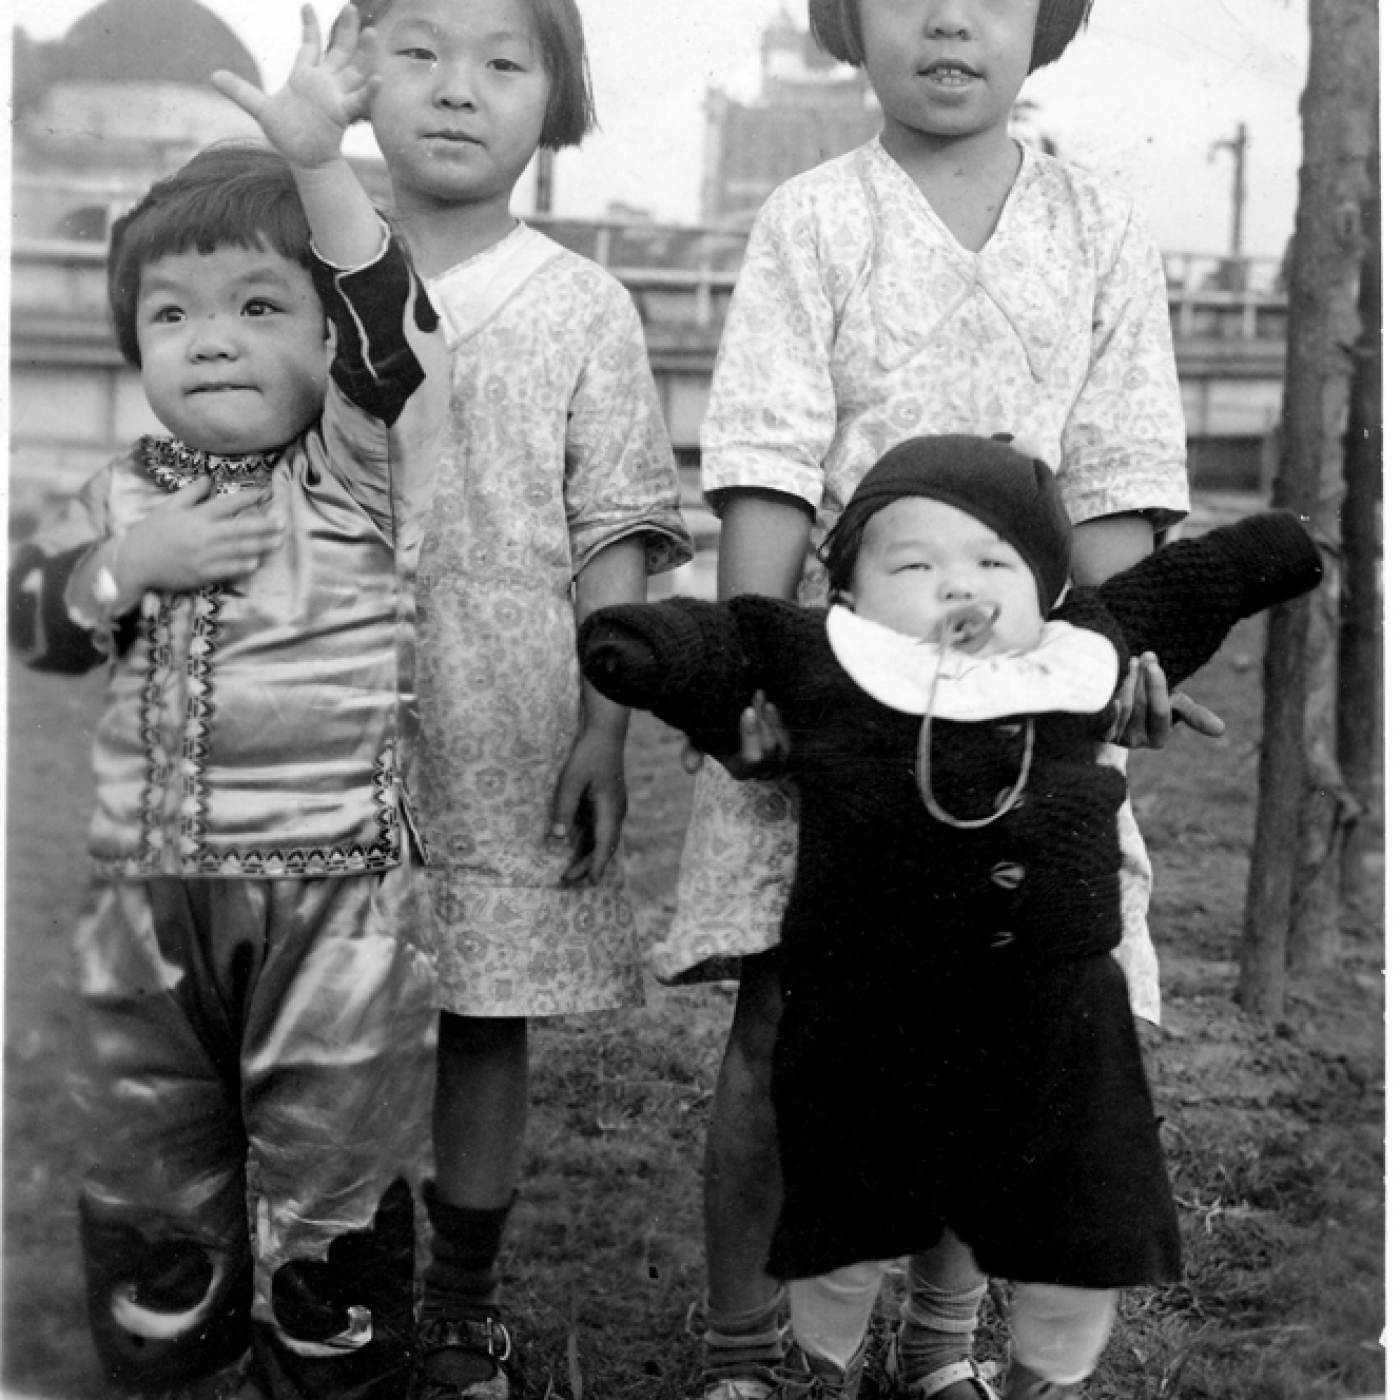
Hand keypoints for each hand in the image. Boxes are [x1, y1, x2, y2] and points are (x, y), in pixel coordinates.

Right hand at [120, 476, 284, 596]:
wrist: (134, 562)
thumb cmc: (151, 533)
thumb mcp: (168, 508)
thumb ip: (191, 494)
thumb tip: (209, 479)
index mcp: (195, 517)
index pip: (227, 504)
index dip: (248, 498)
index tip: (265, 494)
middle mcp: (202, 535)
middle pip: (239, 529)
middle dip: (263, 526)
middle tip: (282, 523)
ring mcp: (202, 556)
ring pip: (237, 550)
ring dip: (260, 546)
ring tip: (277, 542)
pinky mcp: (200, 574)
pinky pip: (225, 570)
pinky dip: (241, 566)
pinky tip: (255, 563)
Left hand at [211, 5, 374, 169]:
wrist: (304, 159)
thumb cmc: (287, 134)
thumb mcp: (260, 109)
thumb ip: (240, 91)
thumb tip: (213, 76)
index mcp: (305, 76)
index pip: (310, 45)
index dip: (309, 26)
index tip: (307, 5)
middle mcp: (325, 83)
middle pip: (339, 50)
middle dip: (345, 29)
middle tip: (351, 7)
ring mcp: (336, 96)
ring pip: (355, 69)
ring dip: (364, 52)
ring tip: (370, 32)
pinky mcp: (342, 114)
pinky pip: (359, 100)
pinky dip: (370, 90)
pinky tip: (378, 78)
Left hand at [550, 724, 628, 885]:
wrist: (604, 732)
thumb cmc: (588, 754)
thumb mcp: (571, 780)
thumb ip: (564, 809)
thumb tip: (557, 838)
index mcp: (610, 809)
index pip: (605, 845)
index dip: (596, 866)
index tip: (588, 883)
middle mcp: (616, 811)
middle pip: (604, 846)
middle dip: (588, 866)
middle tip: (567, 882)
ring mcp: (613, 807)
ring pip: (602, 839)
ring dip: (588, 855)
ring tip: (570, 871)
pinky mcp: (607, 801)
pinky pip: (599, 828)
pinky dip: (589, 842)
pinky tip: (575, 847)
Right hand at [680, 691, 791, 778]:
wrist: (728, 726)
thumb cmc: (711, 735)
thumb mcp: (698, 741)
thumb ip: (692, 751)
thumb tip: (691, 768)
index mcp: (739, 770)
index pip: (751, 757)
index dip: (751, 735)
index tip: (747, 710)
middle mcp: (760, 770)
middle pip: (769, 748)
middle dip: (763, 721)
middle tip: (756, 695)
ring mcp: (776, 761)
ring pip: (780, 743)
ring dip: (772, 719)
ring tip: (762, 698)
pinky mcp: (785, 750)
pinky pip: (787, 738)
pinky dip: (779, 722)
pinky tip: (770, 706)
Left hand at [1104, 652, 1225, 747]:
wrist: (1117, 706)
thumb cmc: (1150, 703)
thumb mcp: (1173, 705)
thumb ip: (1193, 714)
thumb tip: (1221, 730)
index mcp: (1159, 737)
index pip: (1161, 712)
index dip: (1157, 687)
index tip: (1153, 664)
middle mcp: (1138, 742)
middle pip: (1141, 706)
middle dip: (1142, 678)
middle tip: (1143, 657)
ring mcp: (1116, 738)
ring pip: (1124, 706)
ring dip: (1127, 681)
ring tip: (1130, 662)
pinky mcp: (1099, 732)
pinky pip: (1104, 718)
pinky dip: (1109, 703)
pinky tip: (1109, 687)